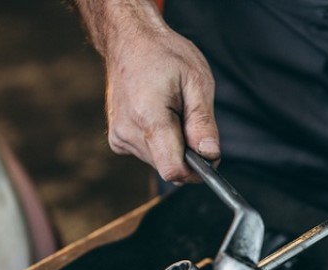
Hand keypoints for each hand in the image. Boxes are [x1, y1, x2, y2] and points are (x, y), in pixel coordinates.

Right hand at [74, 0, 219, 182]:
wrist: (129, 40)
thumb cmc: (165, 55)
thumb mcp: (197, 81)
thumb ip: (203, 122)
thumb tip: (210, 155)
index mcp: (149, 118)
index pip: (173, 170)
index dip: (196, 170)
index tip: (208, 155)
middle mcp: (128, 132)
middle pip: (169, 167)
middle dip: (188, 154)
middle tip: (190, 119)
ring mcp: (119, 137)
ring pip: (160, 162)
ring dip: (174, 146)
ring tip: (172, 111)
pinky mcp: (117, 140)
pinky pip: (148, 154)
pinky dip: (160, 143)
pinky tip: (158, 115)